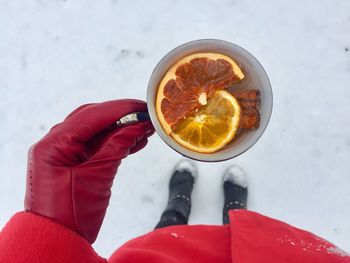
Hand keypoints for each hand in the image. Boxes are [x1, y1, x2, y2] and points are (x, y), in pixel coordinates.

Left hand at [24, 99, 153, 242]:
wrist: (58, 239)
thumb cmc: (70, 213)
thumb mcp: (98, 175)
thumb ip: (118, 145)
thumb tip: (139, 126)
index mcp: (55, 143)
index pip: (92, 115)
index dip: (121, 109)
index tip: (143, 107)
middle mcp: (55, 142)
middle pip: (93, 119)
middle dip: (121, 116)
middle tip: (146, 116)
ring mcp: (63, 152)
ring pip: (96, 131)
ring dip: (120, 129)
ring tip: (144, 130)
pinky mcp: (72, 162)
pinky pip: (96, 145)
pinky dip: (115, 142)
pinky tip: (134, 142)